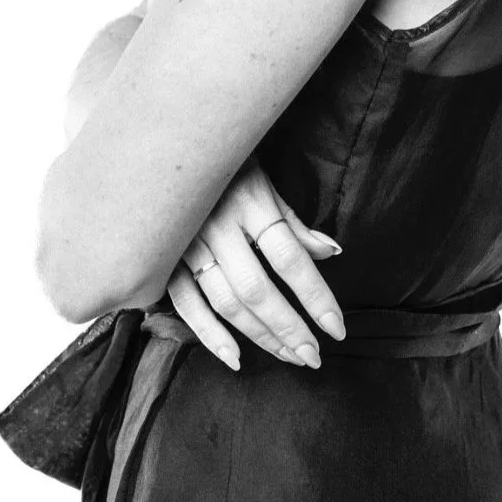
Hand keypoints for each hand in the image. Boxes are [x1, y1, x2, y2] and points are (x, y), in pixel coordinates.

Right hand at [166, 155, 344, 371]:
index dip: (315, 297)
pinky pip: (185, 302)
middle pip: (257, 289)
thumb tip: (330, 253)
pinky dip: (208, 333)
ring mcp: (187, 243)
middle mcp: (218, 225)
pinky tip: (234, 357)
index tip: (336, 329)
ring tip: (288, 356)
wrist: (167, 144)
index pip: (289, 258)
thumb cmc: (228, 165)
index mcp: (250, 201)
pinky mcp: (164, 258)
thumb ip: (294, 223)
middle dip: (288, 328)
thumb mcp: (265, 182)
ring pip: (225, 301)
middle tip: (313, 357)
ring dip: (259, 335)